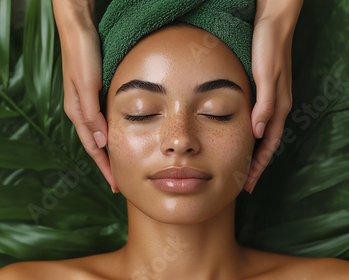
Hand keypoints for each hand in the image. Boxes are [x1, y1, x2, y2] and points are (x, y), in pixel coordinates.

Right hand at [53, 0, 118, 192]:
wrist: (78, 29)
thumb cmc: (82, 55)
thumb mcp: (88, 85)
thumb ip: (92, 114)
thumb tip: (102, 142)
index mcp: (77, 111)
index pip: (93, 148)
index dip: (104, 167)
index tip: (115, 185)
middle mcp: (80, 110)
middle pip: (95, 144)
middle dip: (106, 164)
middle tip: (118, 182)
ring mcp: (86, 101)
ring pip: (98, 133)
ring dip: (108, 150)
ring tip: (119, 164)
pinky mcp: (93, 91)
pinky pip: (101, 119)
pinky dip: (109, 132)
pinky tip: (116, 134)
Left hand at [244, 0, 303, 193]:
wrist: (273, 26)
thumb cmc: (268, 49)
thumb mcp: (266, 76)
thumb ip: (264, 104)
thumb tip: (257, 132)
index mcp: (278, 106)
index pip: (268, 145)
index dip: (259, 166)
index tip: (248, 184)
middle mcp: (276, 106)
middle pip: (266, 144)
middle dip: (256, 165)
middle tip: (243, 183)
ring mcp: (271, 99)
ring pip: (262, 134)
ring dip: (253, 152)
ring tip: (241, 167)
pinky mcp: (264, 92)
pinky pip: (258, 121)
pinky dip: (251, 134)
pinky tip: (241, 137)